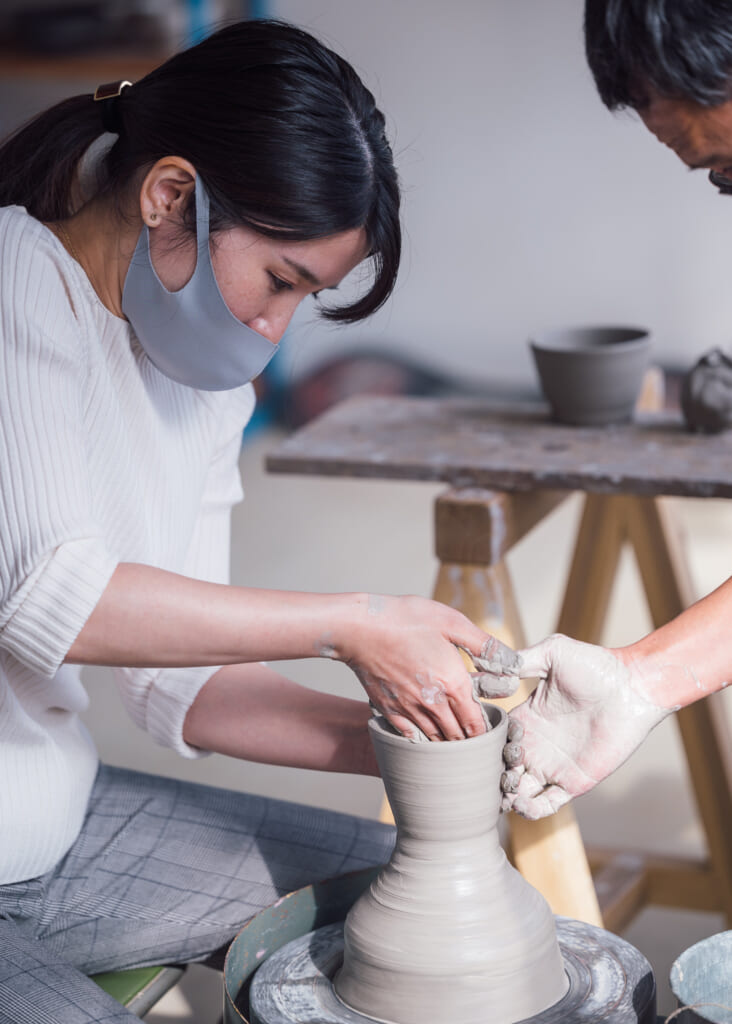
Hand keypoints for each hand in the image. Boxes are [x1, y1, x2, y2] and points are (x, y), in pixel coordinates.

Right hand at [338, 593, 519, 740]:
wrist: (359, 627)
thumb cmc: (405, 619)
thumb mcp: (452, 622)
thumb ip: (485, 644)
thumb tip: (513, 663)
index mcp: (453, 684)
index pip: (476, 724)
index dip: (485, 732)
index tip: (489, 731)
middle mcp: (433, 704)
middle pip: (458, 737)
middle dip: (469, 740)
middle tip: (475, 739)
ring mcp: (409, 710)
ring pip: (435, 740)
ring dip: (447, 742)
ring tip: (454, 740)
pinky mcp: (389, 710)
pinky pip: (411, 736)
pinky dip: (421, 739)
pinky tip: (425, 735)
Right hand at [500, 634, 670, 818]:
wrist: (631, 688)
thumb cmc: (596, 666)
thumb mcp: (553, 652)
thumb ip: (520, 660)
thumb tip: (484, 661)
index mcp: (527, 718)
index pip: (495, 737)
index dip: (485, 744)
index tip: (478, 743)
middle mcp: (537, 744)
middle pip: (501, 768)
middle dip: (491, 774)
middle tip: (488, 772)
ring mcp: (554, 765)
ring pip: (518, 791)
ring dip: (505, 795)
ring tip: (507, 787)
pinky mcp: (573, 782)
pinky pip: (545, 805)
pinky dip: (530, 810)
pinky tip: (522, 801)